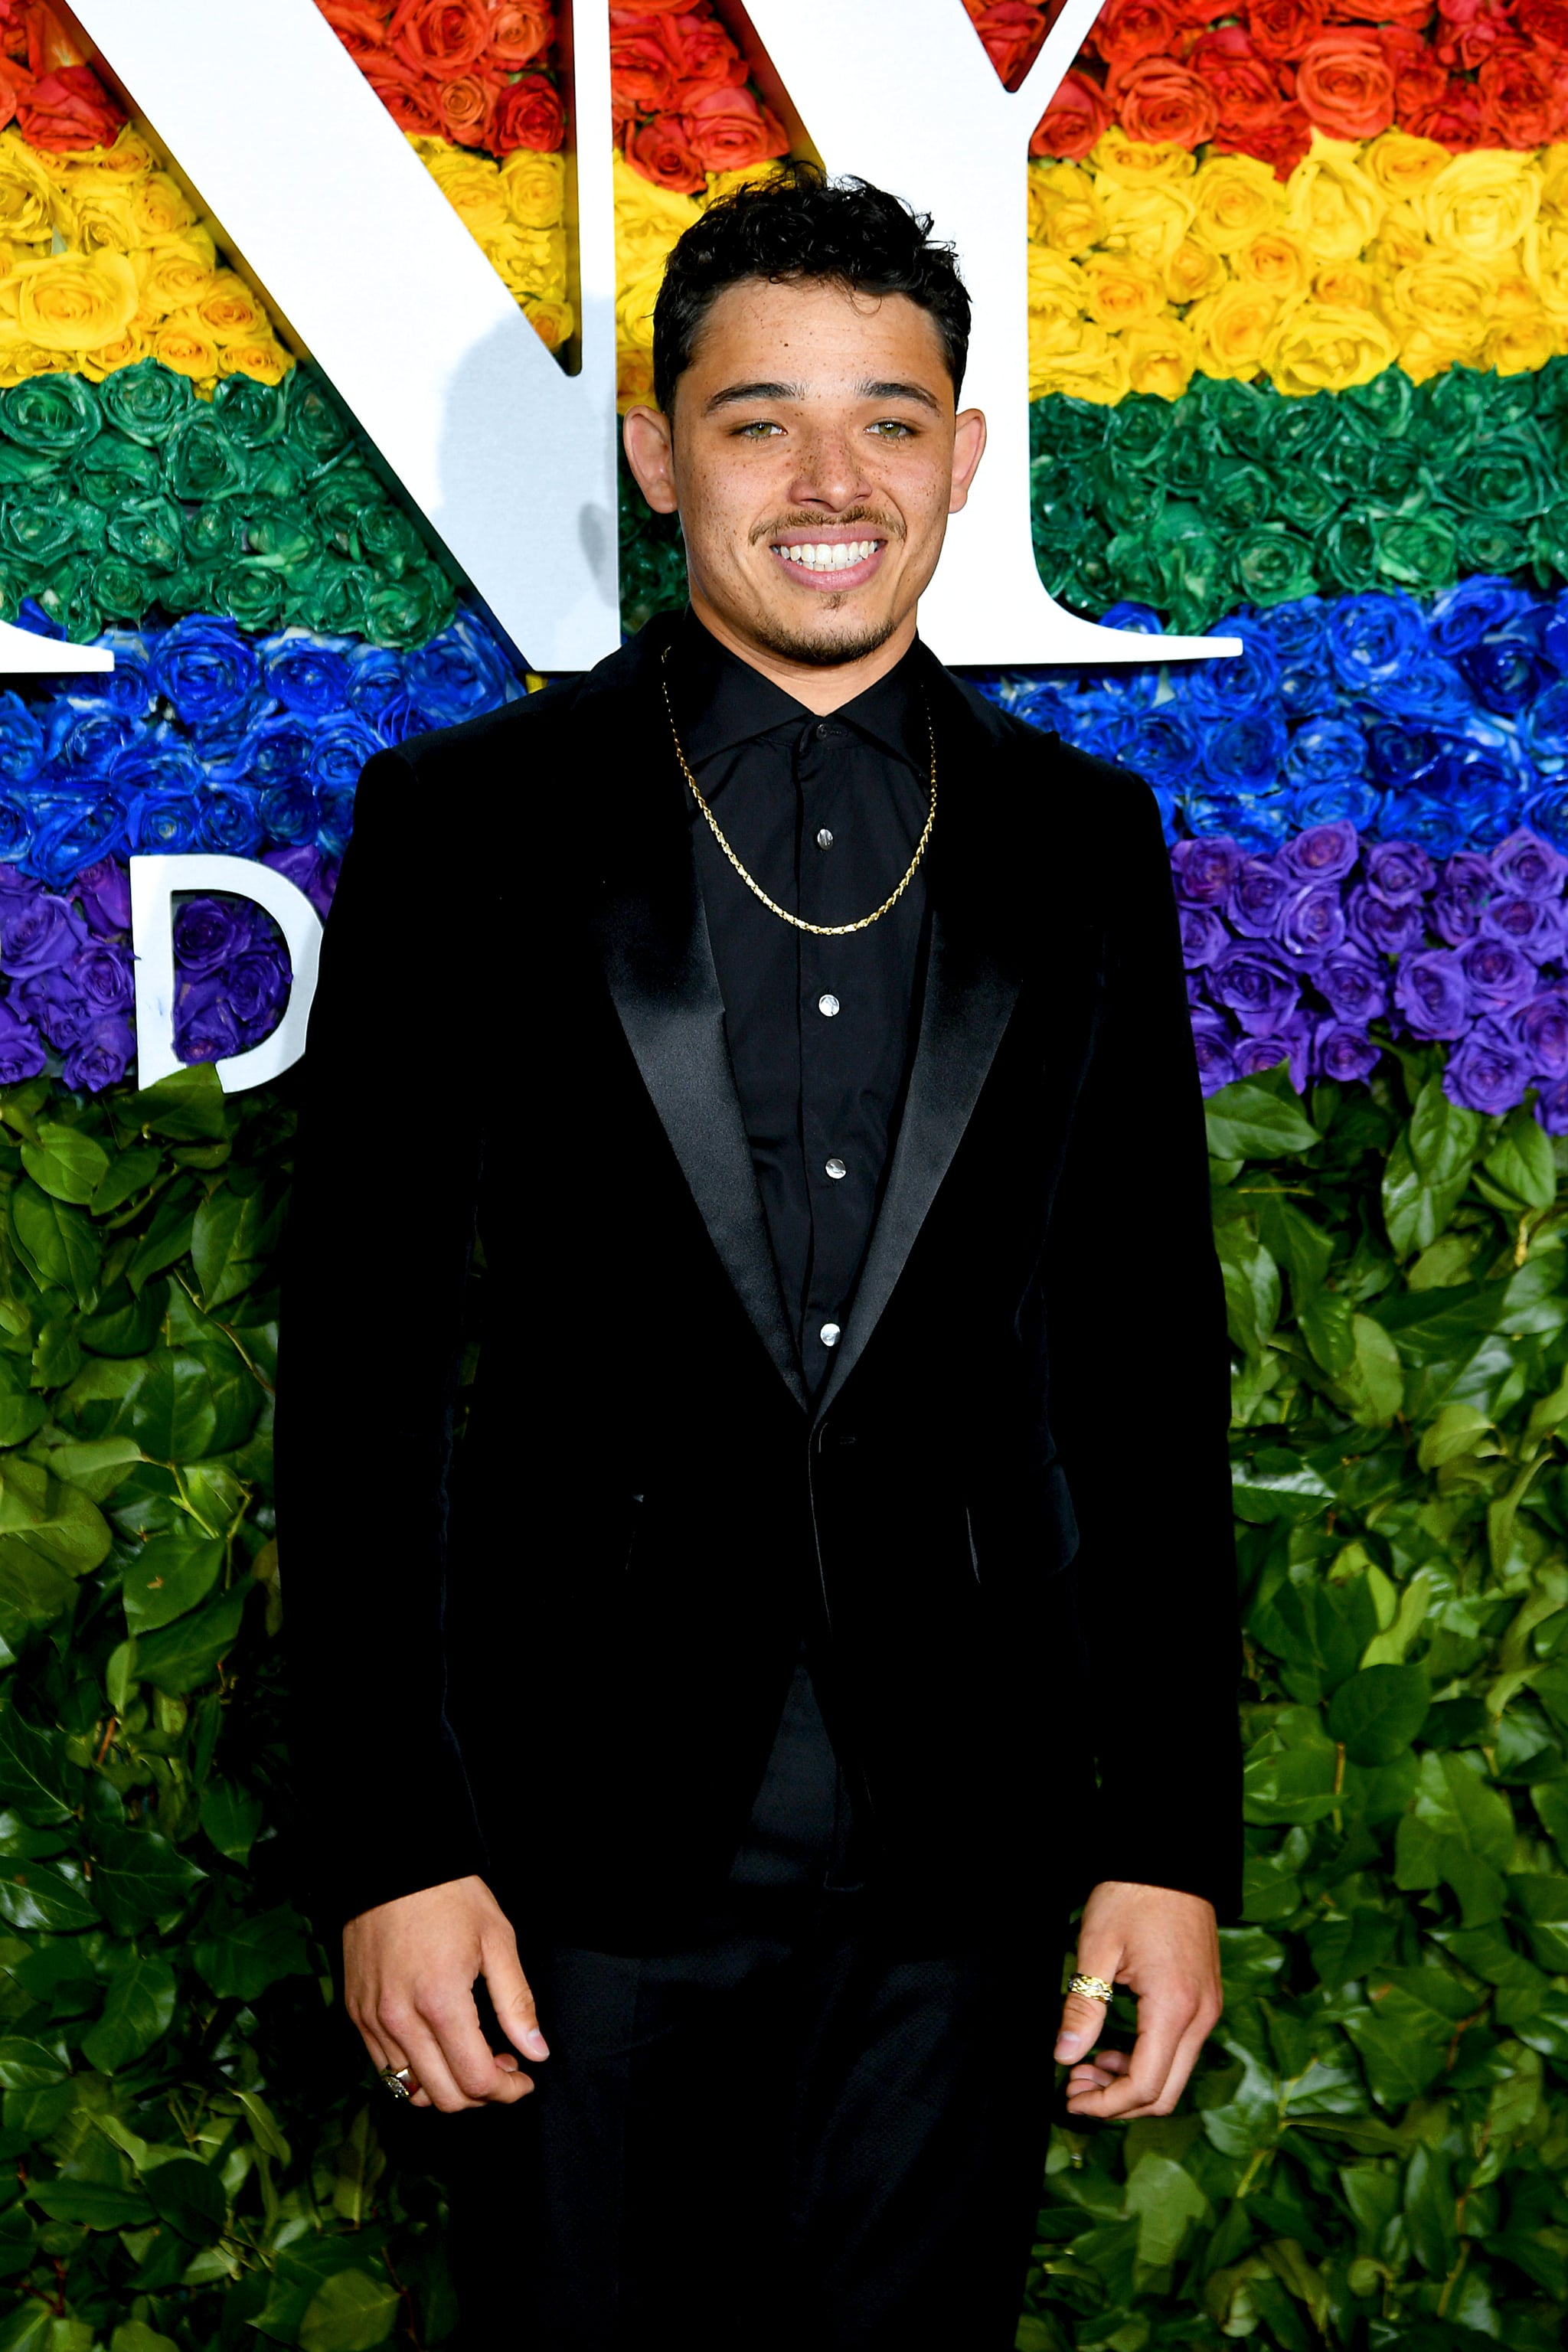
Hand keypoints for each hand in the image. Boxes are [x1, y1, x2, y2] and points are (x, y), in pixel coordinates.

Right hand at [343, 1874, 548, 2111]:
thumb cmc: (448, 1895)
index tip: (524, 2079)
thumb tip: (536, 2052)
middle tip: (504, 2067)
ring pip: (411, 2091)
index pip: (475, 2080)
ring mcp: (373, 2020)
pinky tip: (439, 2045)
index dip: (507, 2091)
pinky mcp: (357, 2014)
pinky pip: (385, 2068)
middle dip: (482, 2095)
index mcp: (440, 2002)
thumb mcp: (497, 1939)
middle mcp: (400, 2020)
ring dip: (448, 2087)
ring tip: (472, 2056)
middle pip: (444, 2097)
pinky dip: (416, 2072)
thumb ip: (517, 2003)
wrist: (392, 1865)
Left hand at [1054, 1879, 1220, 2120]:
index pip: (1144, 2086)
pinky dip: (1147, 2062)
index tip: (1070, 2100)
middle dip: (1117, 2103)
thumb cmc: (1132, 1895)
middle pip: (1164, 2094)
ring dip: (1130, 2084)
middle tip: (1074, 2087)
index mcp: (1174, 2007)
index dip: (1105, 2105)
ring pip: (1174, 2076)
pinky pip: (1180, 2050)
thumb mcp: (1097, 1948)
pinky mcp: (1205, 2000)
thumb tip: (1064, 2057)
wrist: (1171, 1859)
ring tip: (1086, 2069)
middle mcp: (1200, 2017)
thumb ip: (1083, 2007)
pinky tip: (1113, 2050)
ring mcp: (1208, 2009)